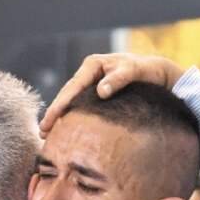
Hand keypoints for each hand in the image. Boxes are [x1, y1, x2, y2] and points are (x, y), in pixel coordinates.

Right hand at [40, 53, 185, 137]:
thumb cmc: (146, 70)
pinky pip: (81, 104)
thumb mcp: (133, 72)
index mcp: (92, 65)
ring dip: (60, 116)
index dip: (60, 104)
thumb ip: (118, 80)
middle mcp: (89, 72)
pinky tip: (66, 129)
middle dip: (54, 113)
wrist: (157, 71)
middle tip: (42, 132)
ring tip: (48, 135)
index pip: (72, 87)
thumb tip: (101, 92)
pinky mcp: (97, 92)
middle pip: (67, 95)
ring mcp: (92, 82)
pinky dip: (72, 116)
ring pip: (72, 101)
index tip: (51, 119)